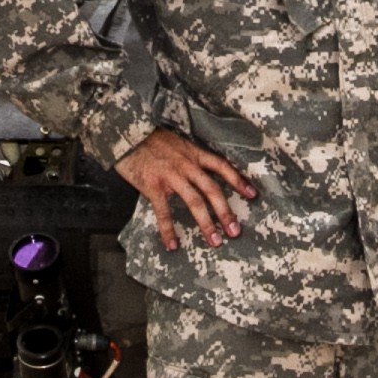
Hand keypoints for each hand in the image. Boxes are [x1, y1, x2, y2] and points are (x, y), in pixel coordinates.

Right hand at [115, 127, 253, 246]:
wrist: (125, 133)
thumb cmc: (148, 139)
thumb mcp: (174, 143)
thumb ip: (186, 158)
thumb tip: (195, 174)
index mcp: (193, 153)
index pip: (222, 167)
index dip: (238, 181)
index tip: (252, 195)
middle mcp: (187, 165)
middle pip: (213, 190)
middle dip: (226, 212)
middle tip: (235, 231)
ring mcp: (171, 176)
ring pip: (195, 202)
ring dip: (207, 224)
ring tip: (215, 242)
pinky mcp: (154, 185)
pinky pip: (164, 212)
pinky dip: (169, 230)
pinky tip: (172, 244)